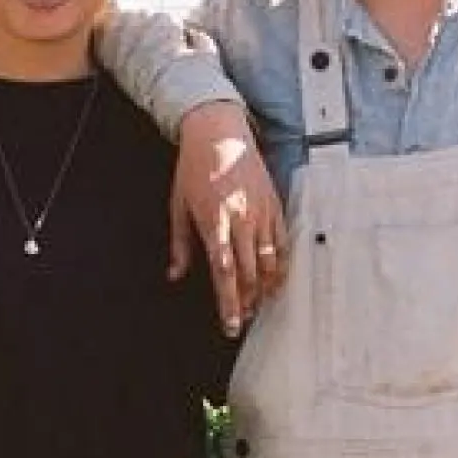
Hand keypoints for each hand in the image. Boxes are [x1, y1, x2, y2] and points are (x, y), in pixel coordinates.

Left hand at [169, 103, 286, 333]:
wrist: (219, 132)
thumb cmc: (194, 168)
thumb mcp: (178, 206)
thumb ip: (181, 245)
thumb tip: (175, 274)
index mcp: (214, 222)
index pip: (224, 273)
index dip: (229, 302)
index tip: (232, 324)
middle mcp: (241, 220)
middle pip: (249, 273)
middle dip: (248, 301)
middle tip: (244, 320)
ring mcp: (261, 212)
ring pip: (269, 261)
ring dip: (265, 287)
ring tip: (260, 305)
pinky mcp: (274, 204)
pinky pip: (282, 242)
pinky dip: (281, 264)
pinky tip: (277, 279)